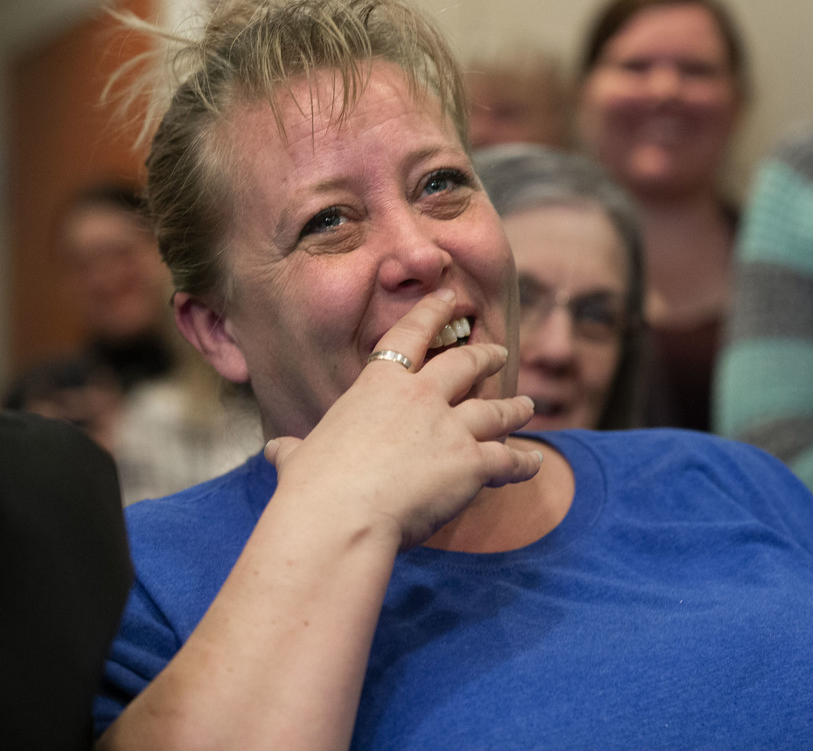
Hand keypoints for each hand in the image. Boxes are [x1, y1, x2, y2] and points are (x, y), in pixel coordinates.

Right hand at [263, 288, 539, 550]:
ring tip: (528, 405)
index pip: (410, 335)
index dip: (433, 312)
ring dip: (514, 408)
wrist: (339, 516)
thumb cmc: (313, 488)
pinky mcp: (471, 462)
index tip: (450, 297)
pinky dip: (523, 462)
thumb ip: (296, 451)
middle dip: (485, 357)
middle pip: (465, 366)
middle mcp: (420, 397)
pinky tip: (533, 463)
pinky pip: (507, 459)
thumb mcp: (300, 459)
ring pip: (495, 410)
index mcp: (378, 385)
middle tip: (500, 352)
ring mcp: (450, 428)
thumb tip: (278, 451)